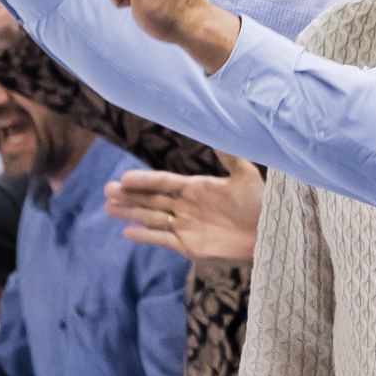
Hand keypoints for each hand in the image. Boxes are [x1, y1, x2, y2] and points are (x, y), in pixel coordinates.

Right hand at [106, 152, 261, 260]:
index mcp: (196, 187)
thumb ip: (229, 155)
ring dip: (131, 213)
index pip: (164, 182)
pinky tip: (128, 231)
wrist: (268, 231)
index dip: (144, 180)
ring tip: (108, 208)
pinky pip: (164, 240)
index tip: (124, 178)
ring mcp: (186, 225)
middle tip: (106, 191)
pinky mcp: (190, 245)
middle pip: (152, 199)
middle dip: (129, 196)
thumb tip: (217, 131)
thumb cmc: (259, 201)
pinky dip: (146, 236)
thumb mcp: (245, 174)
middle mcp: (186, 206)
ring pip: (152, 218)